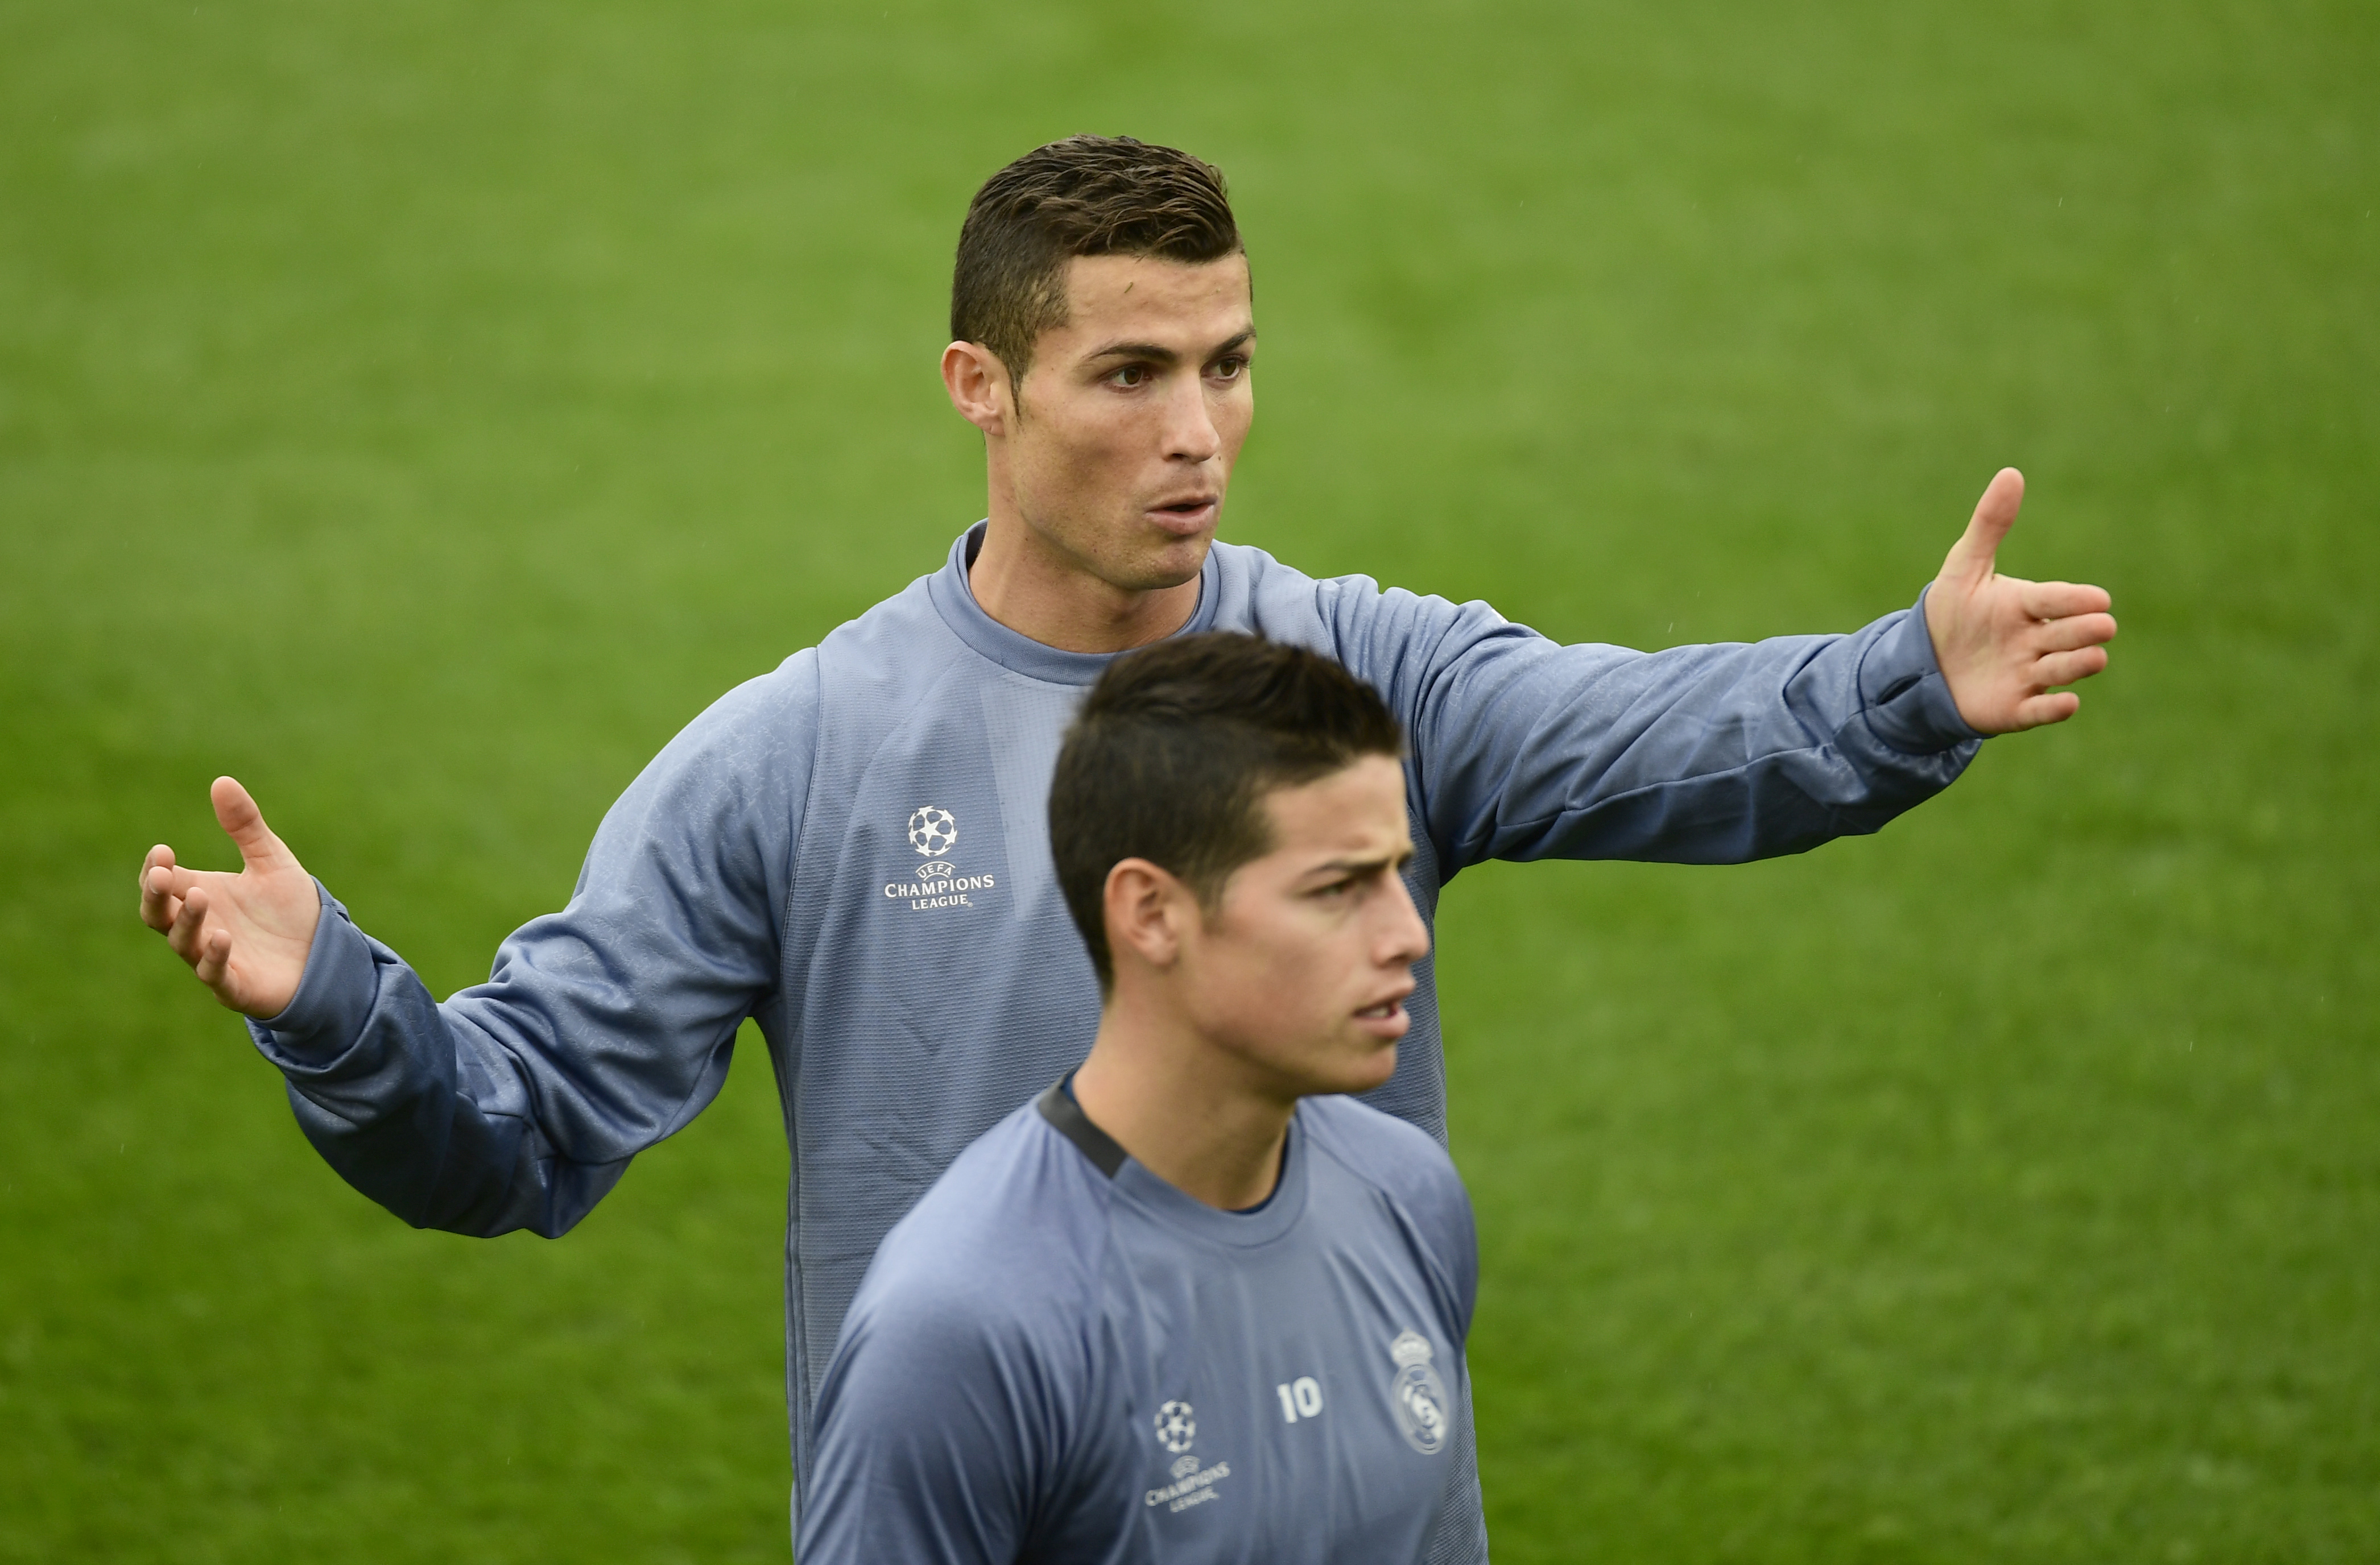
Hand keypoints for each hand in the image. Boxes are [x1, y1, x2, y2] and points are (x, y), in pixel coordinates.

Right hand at [138, 777, 321, 1018]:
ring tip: (199, 896)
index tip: (162, 851)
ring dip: (188, 921)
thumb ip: (246, 827)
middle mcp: (200, 928)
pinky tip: (221, 937)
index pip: (162, 883)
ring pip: (184, 943)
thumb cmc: (290, 909)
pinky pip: (215, 975)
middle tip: (160, 874)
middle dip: (155, 895)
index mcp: (201, 895)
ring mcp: (214, 958)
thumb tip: (221, 781)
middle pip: (158, 915)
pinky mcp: (236, 986)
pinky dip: (214, 957)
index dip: (156, 869)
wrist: (326, 953)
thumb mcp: (271, 861)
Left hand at [1925, 469, 2117, 733]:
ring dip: (2077, 664)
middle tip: (2102, 625)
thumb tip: (2011, 473)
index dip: (2072, 599)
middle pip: (2065, 635)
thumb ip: (1990, 525)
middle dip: (2083, 630)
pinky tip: (2068, 704)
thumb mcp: (1965, 568)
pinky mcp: (2015, 708)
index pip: (2053, 599)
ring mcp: (2028, 675)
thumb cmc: (1953, 613)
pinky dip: (2053, 709)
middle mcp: (2034, 641)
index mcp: (2026, 605)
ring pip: (2059, 670)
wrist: (1924, 664)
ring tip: (2094, 656)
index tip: (2098, 598)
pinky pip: (2039, 711)